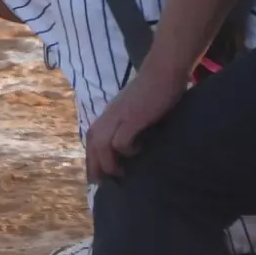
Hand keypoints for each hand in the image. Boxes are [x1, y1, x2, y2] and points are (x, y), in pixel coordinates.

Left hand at [84, 64, 186, 182]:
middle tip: (101, 184)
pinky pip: (120, 140)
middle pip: (92, 143)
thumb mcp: (135, 108)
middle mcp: (109, 115)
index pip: (91, 138)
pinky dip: (125, 150)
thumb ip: (129, 122)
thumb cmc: (154, 89)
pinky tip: (138, 151)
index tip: (95, 177)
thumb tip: (131, 143)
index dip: (91, 158)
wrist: (163, 70)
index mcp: (109, 114)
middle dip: (94, 165)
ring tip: (119, 174)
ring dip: (107, 162)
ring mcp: (120, 116)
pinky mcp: (133, 117)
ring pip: (101, 144)